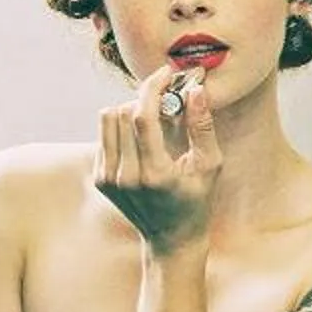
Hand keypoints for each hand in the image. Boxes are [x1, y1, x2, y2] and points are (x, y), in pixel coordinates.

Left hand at [94, 63, 219, 258]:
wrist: (170, 238)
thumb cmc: (197, 200)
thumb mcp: (210, 165)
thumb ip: (203, 126)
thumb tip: (195, 89)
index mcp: (155, 174)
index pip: (142, 116)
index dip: (153, 87)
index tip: (166, 74)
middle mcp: (126, 177)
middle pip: (122, 112)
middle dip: (145, 98)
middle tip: (166, 100)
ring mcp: (109, 179)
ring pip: (108, 119)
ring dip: (130, 110)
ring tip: (153, 120)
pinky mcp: (100, 179)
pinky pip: (104, 134)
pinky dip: (121, 128)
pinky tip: (141, 140)